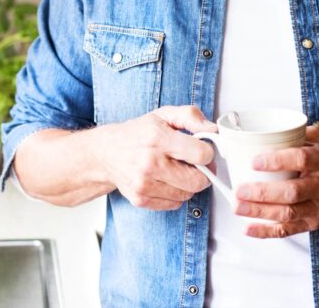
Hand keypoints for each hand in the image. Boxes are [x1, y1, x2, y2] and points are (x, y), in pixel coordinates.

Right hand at [101, 105, 217, 210]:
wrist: (106, 152)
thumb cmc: (137, 133)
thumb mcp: (163, 115)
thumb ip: (191, 116)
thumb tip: (212, 130)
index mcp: (157, 138)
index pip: (201, 154)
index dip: (207, 152)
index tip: (201, 149)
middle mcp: (149, 163)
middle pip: (198, 181)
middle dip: (202, 172)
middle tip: (192, 163)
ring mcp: (144, 184)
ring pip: (187, 194)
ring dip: (187, 184)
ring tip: (175, 170)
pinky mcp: (140, 199)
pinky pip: (175, 204)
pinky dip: (175, 194)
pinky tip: (165, 180)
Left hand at [233, 125, 318, 237]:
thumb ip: (295, 134)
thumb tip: (263, 130)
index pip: (300, 160)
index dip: (276, 161)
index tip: (254, 161)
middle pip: (291, 192)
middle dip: (262, 193)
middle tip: (239, 190)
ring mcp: (317, 207)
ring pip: (288, 214)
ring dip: (260, 212)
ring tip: (237, 207)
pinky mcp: (312, 223)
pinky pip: (288, 230)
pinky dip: (266, 232)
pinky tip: (248, 228)